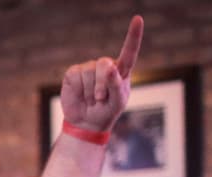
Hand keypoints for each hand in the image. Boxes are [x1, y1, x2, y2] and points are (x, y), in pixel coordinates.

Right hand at [60, 15, 142, 132]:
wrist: (86, 123)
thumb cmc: (106, 111)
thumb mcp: (117, 102)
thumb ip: (116, 84)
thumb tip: (108, 67)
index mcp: (121, 70)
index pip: (129, 51)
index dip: (133, 36)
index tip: (138, 19)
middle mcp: (105, 66)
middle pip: (104, 63)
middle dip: (102, 84)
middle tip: (100, 99)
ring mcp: (88, 68)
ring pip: (89, 72)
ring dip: (90, 91)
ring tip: (91, 100)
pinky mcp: (73, 73)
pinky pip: (76, 76)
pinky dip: (79, 90)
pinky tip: (81, 96)